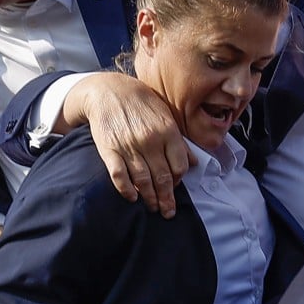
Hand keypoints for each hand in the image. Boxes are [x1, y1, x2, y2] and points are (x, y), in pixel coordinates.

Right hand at [63, 72, 194, 217]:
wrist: (109, 90)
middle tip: (168, 212)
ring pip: (143, 180)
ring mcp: (129, 146)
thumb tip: (193, 162)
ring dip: (150, 198)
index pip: (179, 166)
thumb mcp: (166, 116)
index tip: (176, 187)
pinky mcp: (109, 149)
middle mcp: (150, 141)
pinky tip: (132, 198)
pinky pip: (119, 175)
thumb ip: (179, 141)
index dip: (179, 180)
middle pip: (162, 178)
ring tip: (154, 208)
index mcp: (167, 132)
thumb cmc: (142, 103)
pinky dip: (126, 189)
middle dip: (166, 198)